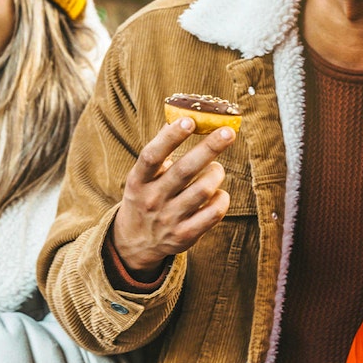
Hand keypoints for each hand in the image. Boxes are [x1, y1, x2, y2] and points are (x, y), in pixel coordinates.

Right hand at [112, 118, 235, 275]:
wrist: (134, 243)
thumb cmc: (146, 197)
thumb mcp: (143, 177)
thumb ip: (161, 153)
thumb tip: (182, 119)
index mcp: (138, 181)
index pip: (151, 156)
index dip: (170, 138)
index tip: (189, 121)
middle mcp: (152, 199)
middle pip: (184, 171)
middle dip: (209, 148)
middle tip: (228, 132)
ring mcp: (169, 219)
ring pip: (204, 190)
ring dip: (216, 174)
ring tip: (215, 169)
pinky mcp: (185, 235)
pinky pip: (214, 213)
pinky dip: (222, 198)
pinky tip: (218, 193)